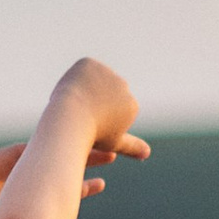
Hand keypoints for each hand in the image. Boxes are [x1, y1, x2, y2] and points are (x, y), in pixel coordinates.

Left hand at [56, 56, 146, 175]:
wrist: (71, 119)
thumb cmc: (91, 136)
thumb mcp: (113, 143)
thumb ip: (132, 146)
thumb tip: (147, 154)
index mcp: (132, 105)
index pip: (115, 108)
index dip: (99, 116)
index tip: (90, 124)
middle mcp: (123, 86)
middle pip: (107, 91)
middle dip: (96, 100)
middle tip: (79, 113)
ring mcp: (107, 72)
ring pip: (96, 78)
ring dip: (88, 87)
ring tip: (75, 103)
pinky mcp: (90, 63)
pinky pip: (84, 68)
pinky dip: (78, 76)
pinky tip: (72, 89)